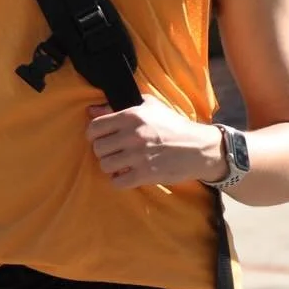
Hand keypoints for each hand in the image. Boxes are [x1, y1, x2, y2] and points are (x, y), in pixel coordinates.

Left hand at [85, 97, 226, 189]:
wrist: (197, 147)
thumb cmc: (172, 124)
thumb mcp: (148, 106)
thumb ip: (117, 106)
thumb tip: (91, 110)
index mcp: (131, 116)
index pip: (95, 127)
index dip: (93, 134)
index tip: (99, 137)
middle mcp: (132, 136)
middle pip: (98, 148)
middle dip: (102, 151)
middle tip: (112, 151)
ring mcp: (139, 156)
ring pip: (105, 165)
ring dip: (110, 166)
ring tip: (119, 163)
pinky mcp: (146, 175)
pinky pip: (117, 182)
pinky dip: (118, 180)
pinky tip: (126, 174)